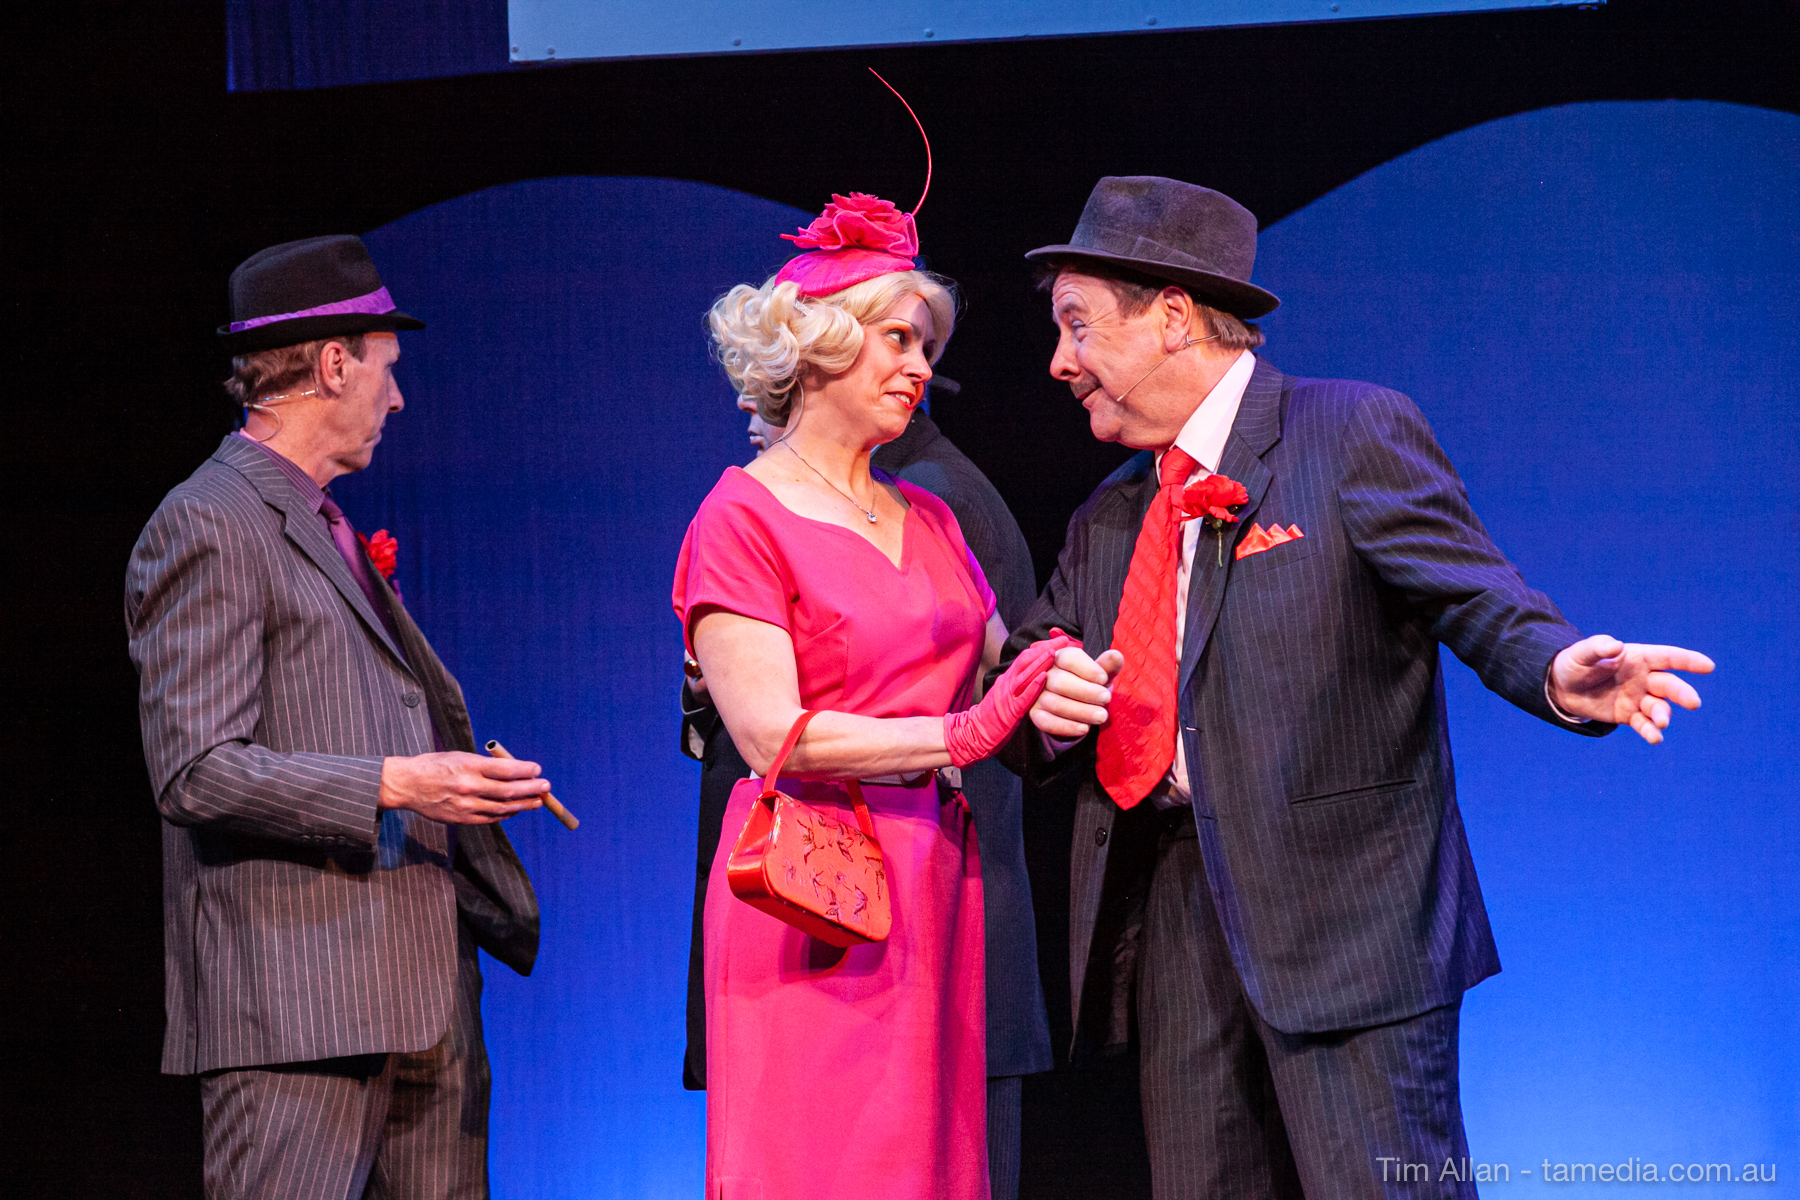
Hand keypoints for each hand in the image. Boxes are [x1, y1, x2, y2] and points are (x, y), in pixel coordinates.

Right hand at [379, 751, 549, 824]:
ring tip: (538, 801)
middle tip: (546, 787)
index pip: (505, 769)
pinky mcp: (461, 819)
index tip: (538, 769)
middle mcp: (468, 787)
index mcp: (468, 766)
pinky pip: (489, 818)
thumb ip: (485, 765)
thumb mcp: (460, 757)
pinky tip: (516, 810)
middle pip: (508, 791)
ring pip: (502, 808)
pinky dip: (505, 814)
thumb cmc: (436, 766)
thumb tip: (513, 770)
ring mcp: (465, 805)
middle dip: (531, 789)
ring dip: (523, 805)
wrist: (407, 785)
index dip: (525, 770)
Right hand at [943, 632, 1078, 766]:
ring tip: (1054, 652)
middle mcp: (1006, 683)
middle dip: (1044, 649)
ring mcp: (1007, 696)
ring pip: (1024, 675)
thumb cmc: (994, 716)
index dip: (1042, 647)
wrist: (974, 733)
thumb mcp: (1006, 694)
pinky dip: (1033, 686)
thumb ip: (1020, 684)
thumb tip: (1038, 675)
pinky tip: (1044, 677)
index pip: (1025, 657)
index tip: (1059, 640)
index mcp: (1007, 678)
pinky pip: (1023, 697)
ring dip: (1039, 662)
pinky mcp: (1009, 711)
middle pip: (1025, 660)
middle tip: (1062, 640)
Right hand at [1030, 645, 1124, 739]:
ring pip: (1054, 703)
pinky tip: (1084, 729)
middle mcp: (1044, 674)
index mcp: (1059, 658)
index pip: (1068, 658)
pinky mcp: (1034, 713)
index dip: (1087, 669)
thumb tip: (1116, 655)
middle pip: (1059, 681)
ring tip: (1101, 716)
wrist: (1074, 703)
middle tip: (1106, 699)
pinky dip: (1065, 726)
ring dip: (1080, 711)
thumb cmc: (1088, 683)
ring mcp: (1036, 694)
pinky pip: (1045, 722)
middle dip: (1086, 692)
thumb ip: (1107, 666)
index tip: (1103, 679)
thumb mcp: (1099, 674)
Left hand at [1548, 635, 1713, 743]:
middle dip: (1682, 693)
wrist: (1563, 687)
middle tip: (1693, 703)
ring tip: (1660, 722)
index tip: (1708, 666)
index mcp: (1638, 658)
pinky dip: (1650, 732)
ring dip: (1663, 715)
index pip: (1668, 658)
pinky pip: (1644, 725)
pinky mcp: (1629, 716)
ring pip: (1659, 707)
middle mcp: (1644, 678)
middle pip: (1669, 685)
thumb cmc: (1576, 664)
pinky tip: (1655, 738)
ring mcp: (1638, 698)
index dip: (1688, 661)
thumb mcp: (1581, 653)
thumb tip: (1616, 646)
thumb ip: (1598, 648)